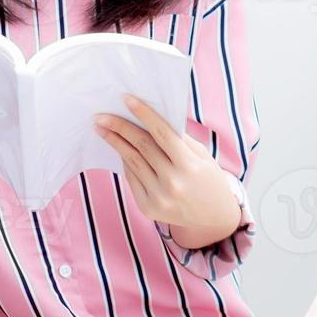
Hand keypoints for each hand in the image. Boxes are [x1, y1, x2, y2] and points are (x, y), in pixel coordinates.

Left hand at [93, 95, 239, 232]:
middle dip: (119, 128)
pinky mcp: (147, 207)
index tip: (126, 100)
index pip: (162, 134)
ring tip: (102, 129)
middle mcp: (172, 182)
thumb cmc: (209, 179)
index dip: (144, 115)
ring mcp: (158, 197)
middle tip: (102, 116)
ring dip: (115, 143)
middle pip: (142, 146)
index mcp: (189, 165)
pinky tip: (119, 149)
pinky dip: (126, 161)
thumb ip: (179, 139)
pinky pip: (132, 178)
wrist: (214, 216)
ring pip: (132, 161)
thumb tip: (150, 119)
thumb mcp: (202, 155)